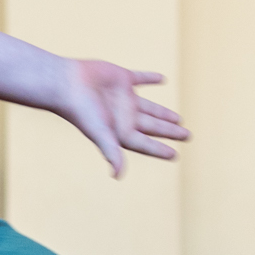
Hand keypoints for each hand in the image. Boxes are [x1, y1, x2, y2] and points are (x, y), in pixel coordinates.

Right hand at [56, 59, 188, 175]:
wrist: (67, 84)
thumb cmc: (81, 111)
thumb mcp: (100, 133)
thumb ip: (111, 152)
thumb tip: (117, 176)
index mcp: (121, 131)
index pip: (145, 144)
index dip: (160, 149)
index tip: (175, 155)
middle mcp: (124, 116)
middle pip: (152, 127)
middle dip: (169, 132)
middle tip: (187, 136)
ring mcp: (124, 98)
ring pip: (149, 108)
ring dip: (163, 113)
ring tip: (178, 119)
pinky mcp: (122, 79)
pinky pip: (141, 79)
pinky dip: (151, 79)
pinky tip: (162, 79)